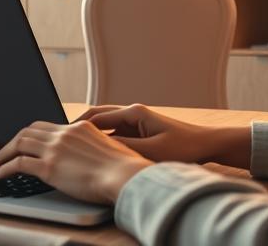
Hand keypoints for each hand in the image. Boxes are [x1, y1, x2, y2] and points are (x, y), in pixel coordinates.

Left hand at [0, 121, 150, 204]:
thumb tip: (92, 157)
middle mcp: (64, 134)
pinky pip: (17, 164)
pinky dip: (3, 168)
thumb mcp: (110, 149)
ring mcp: (55, 149)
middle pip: (29, 130)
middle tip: (3, 152)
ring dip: (3, 153)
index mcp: (79, 128)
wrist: (125, 176)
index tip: (24, 143)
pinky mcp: (49, 167)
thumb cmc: (125, 169)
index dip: (32, 135)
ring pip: (19, 143)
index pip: (48, 126)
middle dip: (13, 141)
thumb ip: (95, 148)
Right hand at [78, 104, 250, 168]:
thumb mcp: (152, 150)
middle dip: (78, 126)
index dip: (77, 126)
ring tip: (73, 146)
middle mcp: (132, 113)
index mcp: (134, 113)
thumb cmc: (184, 147)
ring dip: (90, 134)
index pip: (96, 116)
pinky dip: (102, 140)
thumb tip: (100, 146)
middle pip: (97, 117)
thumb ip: (125, 147)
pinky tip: (94, 153)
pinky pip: (114, 133)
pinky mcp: (140, 131)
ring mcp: (136, 121)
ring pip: (105, 125)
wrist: (207, 145)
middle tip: (60, 138)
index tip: (61, 136)